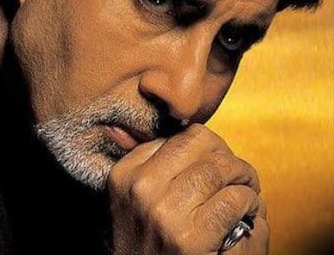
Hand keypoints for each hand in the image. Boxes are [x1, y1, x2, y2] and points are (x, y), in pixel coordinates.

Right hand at [107, 123, 268, 253]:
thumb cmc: (146, 246)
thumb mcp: (131, 200)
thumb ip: (150, 167)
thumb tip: (183, 131)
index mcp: (123, 175)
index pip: (176, 137)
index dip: (206, 148)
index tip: (217, 164)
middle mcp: (140, 188)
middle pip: (201, 143)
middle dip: (229, 156)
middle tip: (240, 175)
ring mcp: (164, 211)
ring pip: (220, 168)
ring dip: (245, 178)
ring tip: (247, 192)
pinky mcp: (191, 237)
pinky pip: (235, 199)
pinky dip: (251, 204)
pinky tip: (247, 214)